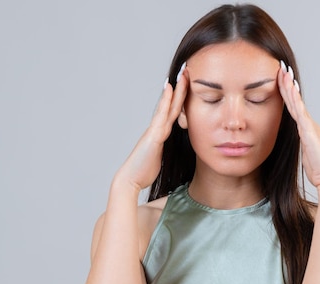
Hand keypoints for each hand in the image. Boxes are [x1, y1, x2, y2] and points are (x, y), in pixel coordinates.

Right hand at [115, 64, 188, 191]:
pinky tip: (170, 88)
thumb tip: (172, 150)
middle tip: (187, 69)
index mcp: (161, 134)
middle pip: (172, 104)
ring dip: (176, 89)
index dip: (182, 98)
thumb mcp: (161, 158)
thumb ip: (166, 149)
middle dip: (181, 87)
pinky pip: (162, 115)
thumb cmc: (145, 171)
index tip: (188, 83)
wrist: (131, 178)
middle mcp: (158, 128)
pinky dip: (166, 101)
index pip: (174, 112)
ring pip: (168, 106)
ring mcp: (155, 130)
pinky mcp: (154, 135)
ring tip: (183, 73)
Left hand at [276, 61, 319, 190]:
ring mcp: (310, 126)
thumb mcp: (305, 154)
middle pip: (295, 100)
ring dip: (290, 87)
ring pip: (297, 103)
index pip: (293, 107)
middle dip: (288, 84)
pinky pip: (300, 112)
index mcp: (306, 129)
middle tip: (281, 68)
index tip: (280, 79)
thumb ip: (300, 145)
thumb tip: (294, 143)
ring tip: (284, 73)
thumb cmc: (318, 169)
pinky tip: (290, 90)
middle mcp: (309, 124)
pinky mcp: (309, 132)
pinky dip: (295, 100)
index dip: (287, 93)